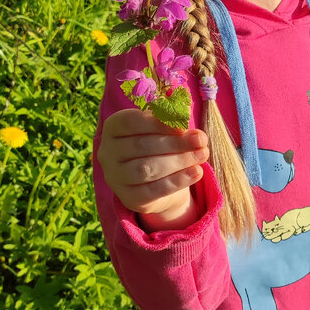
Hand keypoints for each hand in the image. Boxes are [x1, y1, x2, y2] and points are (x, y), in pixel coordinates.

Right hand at [97, 108, 208, 225]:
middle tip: (201, 139)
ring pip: (146, 169)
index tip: (185, 122)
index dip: (159, 122)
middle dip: (175, 142)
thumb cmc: (161, 144)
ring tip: (202, 154)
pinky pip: (153, 191)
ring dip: (179, 161)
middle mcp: (107, 153)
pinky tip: (196, 172)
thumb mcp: (164, 127)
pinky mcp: (129, 198)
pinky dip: (177, 181)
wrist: (159, 180)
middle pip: (142, 146)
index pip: (132, 122)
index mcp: (113, 127)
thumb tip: (183, 111)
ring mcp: (115, 178)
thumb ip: (171, 118)